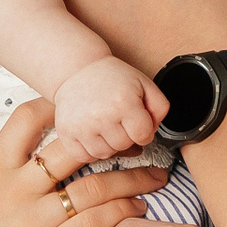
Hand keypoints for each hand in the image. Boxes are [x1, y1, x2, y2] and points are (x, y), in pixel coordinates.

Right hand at [0, 103, 165, 226]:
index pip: (26, 120)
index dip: (58, 108)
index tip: (85, 112)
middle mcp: (14, 191)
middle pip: (72, 147)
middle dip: (110, 140)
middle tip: (136, 141)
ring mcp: (33, 222)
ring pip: (93, 185)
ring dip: (129, 178)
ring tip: (151, 178)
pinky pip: (95, 222)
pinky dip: (121, 211)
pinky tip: (137, 209)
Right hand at [54, 56, 169, 158]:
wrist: (78, 69)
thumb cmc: (113, 78)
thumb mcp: (144, 84)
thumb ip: (160, 108)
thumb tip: (152, 132)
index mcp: (124, 102)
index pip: (143, 136)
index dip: (143, 131)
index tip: (135, 121)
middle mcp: (101, 116)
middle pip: (124, 146)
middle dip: (125, 136)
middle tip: (118, 119)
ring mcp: (81, 126)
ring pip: (104, 154)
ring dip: (108, 144)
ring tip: (104, 125)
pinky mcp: (66, 132)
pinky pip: (83, 156)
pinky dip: (89, 150)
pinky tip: (91, 133)